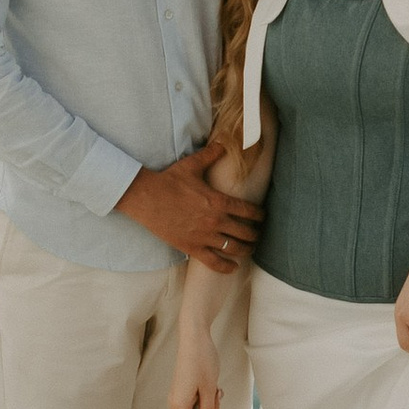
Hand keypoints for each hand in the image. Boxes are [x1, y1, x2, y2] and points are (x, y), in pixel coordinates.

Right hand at [118, 153, 257, 272]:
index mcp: (218, 201)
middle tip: (258, 234)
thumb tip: (224, 141)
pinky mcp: (192, 248)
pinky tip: (233, 267)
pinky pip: (214, 263)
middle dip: (255, 234)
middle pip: (245, 232)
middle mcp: (215, 221)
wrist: (146, 198)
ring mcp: (204, 236)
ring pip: (234, 248)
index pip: (249, 211)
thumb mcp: (192, 165)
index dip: (260, 215)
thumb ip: (212, 154)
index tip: (262, 217)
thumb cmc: (169, 180)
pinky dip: (226, 267)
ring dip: (246, 250)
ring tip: (250, 249)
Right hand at [169, 321, 222, 408]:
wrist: (194, 337)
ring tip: (216, 393)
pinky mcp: (183, 389)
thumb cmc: (202, 361)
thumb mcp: (210, 390)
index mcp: (179, 406)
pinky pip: (194, 404)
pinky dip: (205, 401)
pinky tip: (213, 389)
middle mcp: (175, 403)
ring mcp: (178, 396)